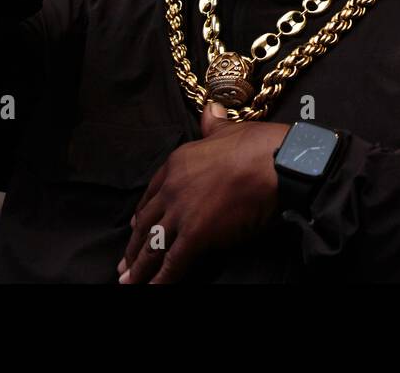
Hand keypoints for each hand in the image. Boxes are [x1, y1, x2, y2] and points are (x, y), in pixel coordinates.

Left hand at [117, 102, 289, 283]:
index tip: (136, 226)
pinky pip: (173, 262)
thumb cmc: (257, 145)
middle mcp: (172, 188)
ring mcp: (182, 213)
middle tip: (124, 264)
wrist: (274, 163)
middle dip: (135, 245)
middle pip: (146, 222)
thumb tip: (210, 110)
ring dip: (140, 267)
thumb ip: (213, 124)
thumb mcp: (228, 129)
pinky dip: (160, 279)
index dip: (142, 213)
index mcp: (177, 163)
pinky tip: (152, 289)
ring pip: (154, 245)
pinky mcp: (196, 236)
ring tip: (128, 282)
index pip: (151, 193)